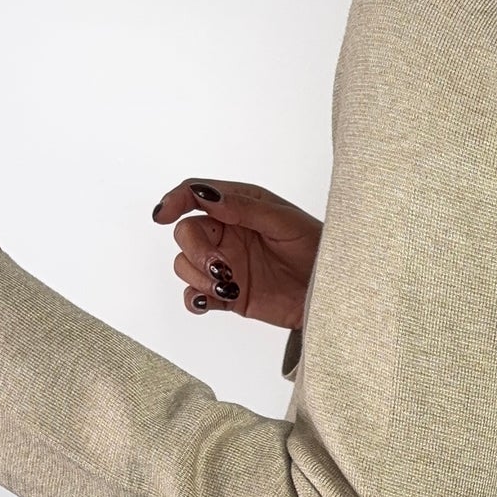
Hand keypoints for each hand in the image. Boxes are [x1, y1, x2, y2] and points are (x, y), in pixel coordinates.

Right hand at [152, 177, 320, 325]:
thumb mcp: (285, 222)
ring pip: (185, 264)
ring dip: (197, 276)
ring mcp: (226, 264)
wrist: (334, 293)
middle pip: (186, 232)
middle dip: (194, 250)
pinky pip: (195, 295)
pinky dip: (195, 299)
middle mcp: (228, 233)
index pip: (197, 195)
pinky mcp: (229, 295)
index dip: (175, 200)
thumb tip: (207, 197)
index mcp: (241, 207)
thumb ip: (245, 208)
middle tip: (220, 266)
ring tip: (228, 286)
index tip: (163, 215)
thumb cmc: (317, 249)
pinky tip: (210, 301)